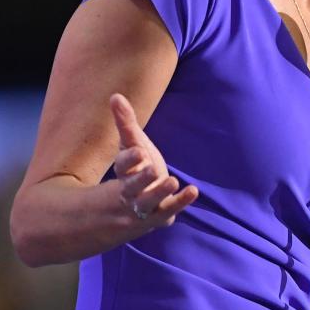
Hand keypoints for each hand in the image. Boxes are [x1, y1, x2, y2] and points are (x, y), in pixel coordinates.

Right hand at [111, 93, 198, 228]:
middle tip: (152, 169)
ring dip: (160, 192)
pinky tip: (193, 191)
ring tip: (173, 180)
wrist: (135, 205)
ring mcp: (145, 205)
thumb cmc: (136, 167)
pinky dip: (180, 201)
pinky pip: (169, 209)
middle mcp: (131, 190)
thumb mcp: (132, 144)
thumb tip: (116, 96)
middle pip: (132, 187)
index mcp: (123, 171)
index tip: (138, 151)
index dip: (129, 160)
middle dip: (141, 179)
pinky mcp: (160, 214)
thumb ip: (126, 122)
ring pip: (148, 202)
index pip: (122, 166)